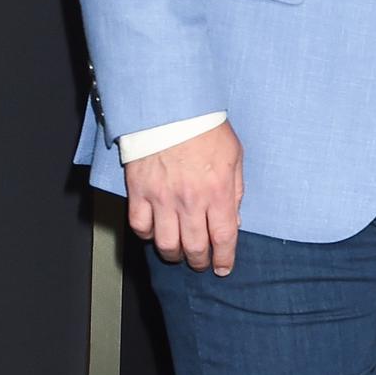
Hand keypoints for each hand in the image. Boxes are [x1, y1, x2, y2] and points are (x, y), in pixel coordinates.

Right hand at [125, 120, 244, 275]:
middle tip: (201, 263)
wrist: (171, 107)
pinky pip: (140, 225)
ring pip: (166, 243)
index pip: (224, 237)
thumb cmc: (205, 128)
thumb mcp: (234, 157)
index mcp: (218, 192)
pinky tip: (155, 231)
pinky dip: (147, 234)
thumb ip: (236, 191)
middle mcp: (190, 200)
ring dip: (174, 254)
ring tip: (178, 253)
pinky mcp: (139, 191)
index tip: (223, 267)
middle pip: (195, 247)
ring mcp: (162, 197)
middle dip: (200, 262)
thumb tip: (234, 221)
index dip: (224, 258)